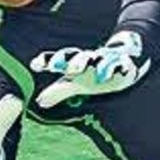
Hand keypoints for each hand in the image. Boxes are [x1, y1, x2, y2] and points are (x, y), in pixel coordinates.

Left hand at [30, 30, 150, 108]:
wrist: (121, 59)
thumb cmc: (93, 74)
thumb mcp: (75, 82)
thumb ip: (58, 91)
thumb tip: (39, 102)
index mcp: (76, 63)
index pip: (60, 60)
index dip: (48, 61)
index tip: (35, 65)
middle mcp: (90, 59)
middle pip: (81, 58)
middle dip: (76, 62)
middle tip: (71, 70)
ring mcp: (107, 60)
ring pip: (103, 61)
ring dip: (102, 66)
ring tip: (100, 75)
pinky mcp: (124, 64)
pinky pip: (124, 64)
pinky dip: (123, 67)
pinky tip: (122, 71)